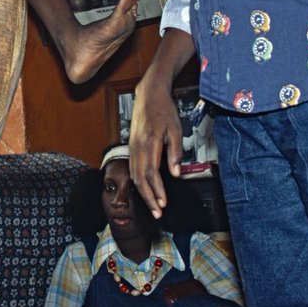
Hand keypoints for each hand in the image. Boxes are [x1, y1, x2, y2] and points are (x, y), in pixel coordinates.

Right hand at [128, 76, 183, 219]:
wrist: (148, 94)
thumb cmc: (164, 110)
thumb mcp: (175, 129)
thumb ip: (175, 152)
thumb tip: (176, 173)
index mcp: (149, 143)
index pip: (152, 173)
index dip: (157, 190)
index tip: (163, 203)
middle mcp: (137, 147)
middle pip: (140, 179)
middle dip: (148, 198)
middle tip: (157, 213)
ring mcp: (132, 146)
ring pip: (134, 175)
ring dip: (143, 192)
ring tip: (152, 205)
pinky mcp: (131, 145)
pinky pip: (132, 167)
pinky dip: (138, 181)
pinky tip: (144, 188)